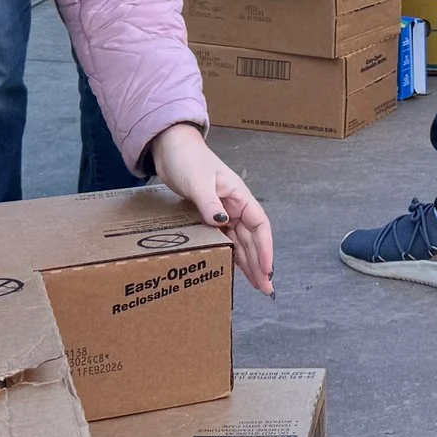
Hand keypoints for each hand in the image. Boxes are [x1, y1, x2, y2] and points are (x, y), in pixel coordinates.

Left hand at [149, 125, 275, 295]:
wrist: (170, 148)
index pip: (260, 225)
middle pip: (252, 238)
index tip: (267, 269)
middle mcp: (234, 206)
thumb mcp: (199, 182)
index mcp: (239, 196)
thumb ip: (209, 204)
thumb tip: (222, 223)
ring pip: (240, 242)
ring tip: (256, 285)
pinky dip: (230, 255)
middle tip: (266, 288)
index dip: (266, 248)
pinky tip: (232, 270)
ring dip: (248, 263)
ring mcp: (222, 212)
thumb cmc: (188, 160)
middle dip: (260, 263)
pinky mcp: (208, 216)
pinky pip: (223, 240)